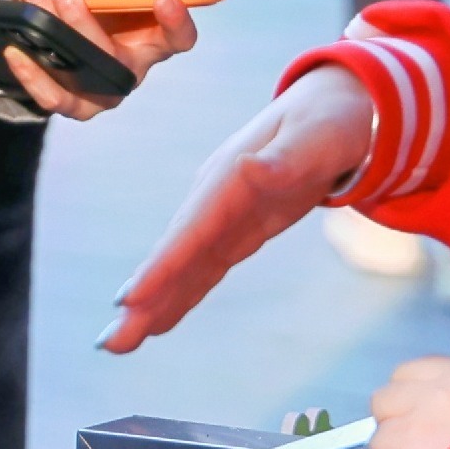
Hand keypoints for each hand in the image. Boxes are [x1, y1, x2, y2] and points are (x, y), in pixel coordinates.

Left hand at [1, 0, 196, 118]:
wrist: (66, 40)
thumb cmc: (100, 8)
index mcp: (153, 42)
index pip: (179, 39)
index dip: (177, 22)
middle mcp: (131, 70)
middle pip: (117, 59)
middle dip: (84, 22)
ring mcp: (103, 92)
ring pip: (84, 76)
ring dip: (57, 38)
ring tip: (34, 0)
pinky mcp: (74, 104)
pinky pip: (56, 98)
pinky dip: (33, 75)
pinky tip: (15, 50)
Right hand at [100, 66, 375, 350]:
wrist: (339, 105)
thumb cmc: (330, 120)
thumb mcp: (317, 134)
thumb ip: (286, 156)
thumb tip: (252, 168)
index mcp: (232, 175)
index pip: (193, 228)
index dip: (164, 266)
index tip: (132, 300)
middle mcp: (219, 198)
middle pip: (177, 254)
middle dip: (144, 298)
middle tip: (110, 342)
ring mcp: (225, 214)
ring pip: (185, 267)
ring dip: (153, 305)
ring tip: (117, 343)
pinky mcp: (239, 229)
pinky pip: (204, 268)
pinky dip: (180, 294)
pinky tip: (158, 321)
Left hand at [369, 357, 449, 448]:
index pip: (433, 367)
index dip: (426, 391)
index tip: (431, 413)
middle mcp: (447, 384)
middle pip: (401, 379)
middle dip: (402, 404)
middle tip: (415, 434)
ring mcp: (419, 408)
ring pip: (384, 406)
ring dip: (393, 430)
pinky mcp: (398, 437)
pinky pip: (379, 441)